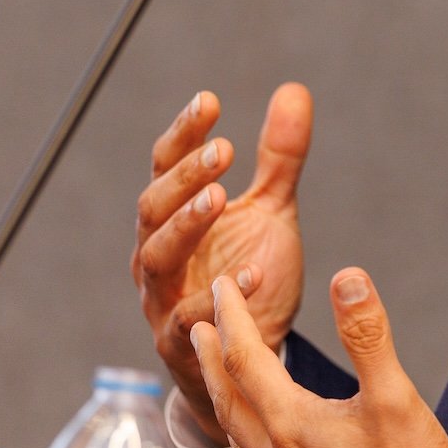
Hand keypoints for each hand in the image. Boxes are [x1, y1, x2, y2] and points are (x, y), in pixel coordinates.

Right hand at [133, 82, 311, 443]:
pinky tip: (252, 272)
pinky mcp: (180, 343)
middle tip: (223, 150)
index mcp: (173, 216)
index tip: (210, 101)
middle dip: (185, 176)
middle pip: (153, 207)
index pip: (166, 165)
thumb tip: (294, 90)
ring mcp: (161, 299)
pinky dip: (216, 296)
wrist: (248, 357)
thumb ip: (280, 158)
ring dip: (186, 225)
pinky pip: (189, 319)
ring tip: (220, 197)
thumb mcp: (271, 212)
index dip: (183, 133)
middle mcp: (156, 253)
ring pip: (158, 257)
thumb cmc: (248, 275)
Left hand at [192, 267, 447, 447]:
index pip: (246, 358)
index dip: (233, 316)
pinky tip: (260, 438)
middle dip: (211, 356)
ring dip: (222, 396)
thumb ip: (368, 335)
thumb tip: (347, 279)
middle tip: (198, 324)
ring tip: (219, 375)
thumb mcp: (397, 398)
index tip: (224, 286)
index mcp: (293, 425)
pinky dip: (244, 434)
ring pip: (236, 435)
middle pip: (228, 398)